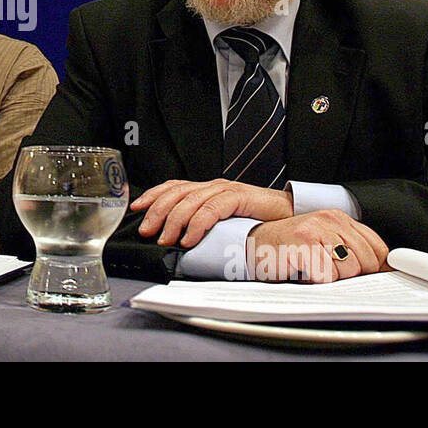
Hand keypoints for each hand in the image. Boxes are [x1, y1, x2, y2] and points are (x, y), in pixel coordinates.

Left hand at [131, 178, 292, 247]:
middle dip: (157, 211)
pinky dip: (198, 224)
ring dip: (175, 221)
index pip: (174, 186)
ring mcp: (226, 189)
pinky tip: (190, 238)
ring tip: (167, 239)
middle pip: (177, 193)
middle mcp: (214, 186)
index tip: (136, 208)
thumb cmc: (259, 222)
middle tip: (148, 231)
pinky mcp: (239, 197)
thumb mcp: (224, 223)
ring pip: (191, 200)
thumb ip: (204, 225)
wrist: (290, 216)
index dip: (153, 195)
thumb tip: (177, 241)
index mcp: (208, 189)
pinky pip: (212, 209)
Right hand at [247, 210, 389, 282]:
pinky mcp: (303, 244)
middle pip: (366, 261)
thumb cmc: (286, 248)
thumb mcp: (324, 243)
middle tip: (326, 271)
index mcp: (338, 218)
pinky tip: (302, 271)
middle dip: (350, 275)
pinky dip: (315, 280)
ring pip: (348, 269)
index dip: (375, 267)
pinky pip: (326, 275)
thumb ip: (352, 250)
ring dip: (330, 278)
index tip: (364, 276)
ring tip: (312, 269)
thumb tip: (383, 271)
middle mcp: (330, 219)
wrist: (251, 245)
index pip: (378, 247)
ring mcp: (316, 229)